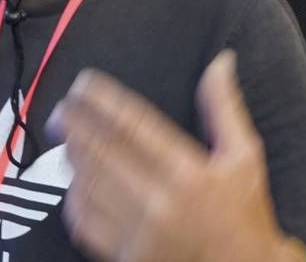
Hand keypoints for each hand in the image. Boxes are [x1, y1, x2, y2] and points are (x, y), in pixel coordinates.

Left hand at [46, 51, 305, 261]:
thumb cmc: (244, 215)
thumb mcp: (244, 157)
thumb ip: (224, 108)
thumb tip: (221, 62)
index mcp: (188, 172)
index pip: (132, 123)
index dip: (102, 99)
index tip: (84, 83)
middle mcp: (160, 202)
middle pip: (101, 151)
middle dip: (74, 123)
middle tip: (62, 107)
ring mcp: (140, 233)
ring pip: (88, 184)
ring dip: (71, 156)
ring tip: (66, 138)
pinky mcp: (126, 257)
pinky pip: (85, 222)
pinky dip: (74, 197)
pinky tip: (75, 180)